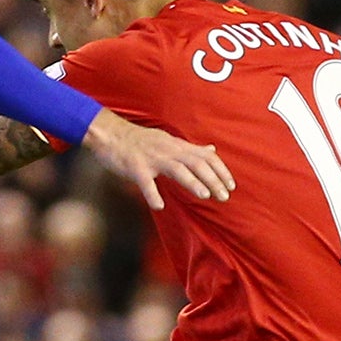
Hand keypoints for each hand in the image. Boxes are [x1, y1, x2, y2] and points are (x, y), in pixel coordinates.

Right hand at [80, 110, 234, 210]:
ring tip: (205, 195)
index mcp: (176, 146)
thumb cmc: (138, 141)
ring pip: (176, 169)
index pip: (206, 157)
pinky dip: (152, 193)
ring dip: (192, 182)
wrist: (109, 134)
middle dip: (213, 179)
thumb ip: (190, 148)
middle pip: (196, 163)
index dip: (221, 171)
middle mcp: (168, 150)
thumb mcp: (168, 140)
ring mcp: (151, 158)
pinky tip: (159, 206)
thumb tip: (212, 150)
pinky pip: (145, 181)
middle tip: (224, 197)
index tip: (231, 186)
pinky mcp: (135, 167)